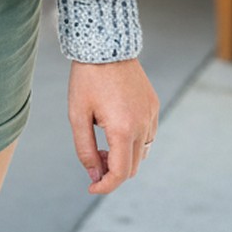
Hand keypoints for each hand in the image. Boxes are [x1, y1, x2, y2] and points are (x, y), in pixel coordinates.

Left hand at [68, 58, 158, 195]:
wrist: (105, 44)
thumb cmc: (87, 78)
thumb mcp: (77, 115)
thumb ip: (85, 150)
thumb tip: (94, 175)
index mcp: (122, 128)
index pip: (120, 173)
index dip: (105, 186)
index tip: (91, 187)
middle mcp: (142, 124)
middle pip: (133, 166)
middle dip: (113, 171)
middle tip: (94, 159)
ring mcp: (151, 114)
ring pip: (142, 153)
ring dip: (125, 157)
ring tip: (104, 143)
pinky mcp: (153, 104)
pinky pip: (148, 135)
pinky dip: (134, 141)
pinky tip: (116, 127)